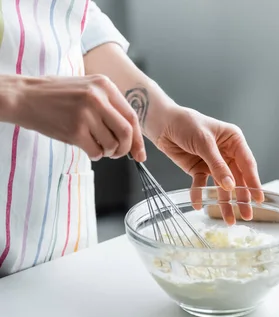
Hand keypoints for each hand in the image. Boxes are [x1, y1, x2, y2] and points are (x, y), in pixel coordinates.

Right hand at [14, 74, 145, 161]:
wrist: (24, 96)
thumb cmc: (57, 95)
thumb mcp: (88, 89)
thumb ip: (110, 106)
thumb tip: (131, 134)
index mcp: (105, 86)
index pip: (132, 116)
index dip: (138, 138)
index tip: (140, 153)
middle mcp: (98, 98)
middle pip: (126, 132)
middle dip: (125, 148)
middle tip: (118, 153)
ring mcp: (86, 114)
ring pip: (111, 144)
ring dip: (108, 152)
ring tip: (98, 147)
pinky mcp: (74, 130)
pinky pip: (96, 151)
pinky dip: (96, 155)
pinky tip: (88, 149)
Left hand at [152, 106, 262, 223]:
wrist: (162, 123)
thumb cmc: (187, 123)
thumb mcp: (204, 142)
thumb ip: (217, 165)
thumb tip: (230, 186)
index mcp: (234, 141)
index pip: (247, 164)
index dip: (254, 182)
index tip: (259, 199)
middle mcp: (227, 153)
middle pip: (237, 179)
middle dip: (241, 197)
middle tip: (247, 215)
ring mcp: (214, 163)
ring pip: (222, 186)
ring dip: (224, 202)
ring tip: (229, 220)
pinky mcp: (199, 170)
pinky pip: (202, 185)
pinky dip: (200, 194)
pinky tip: (199, 205)